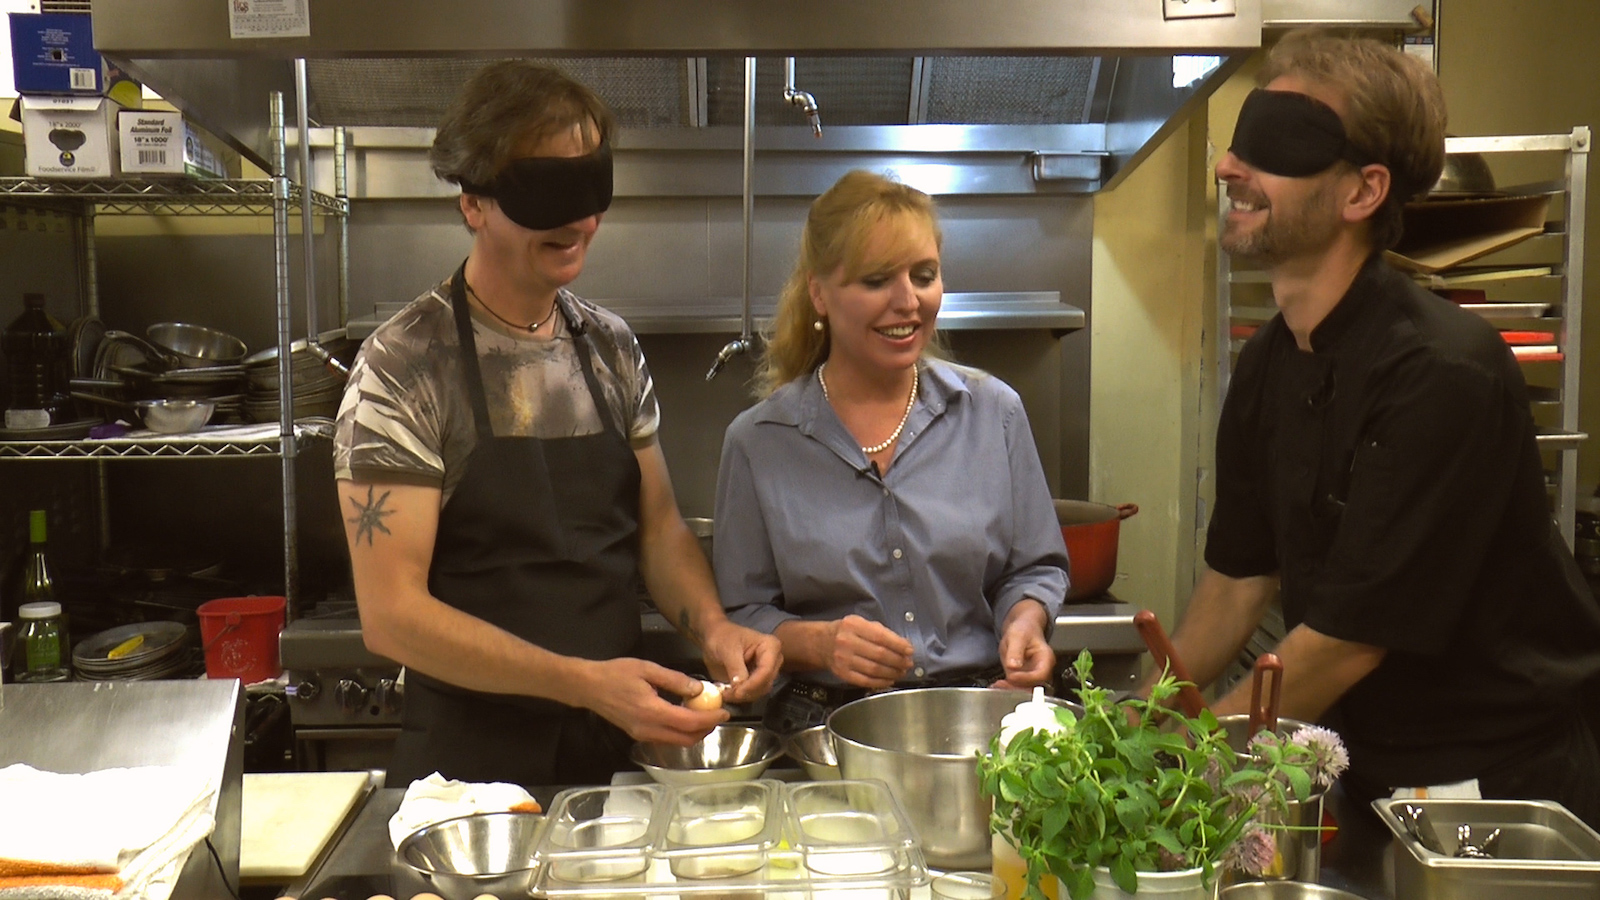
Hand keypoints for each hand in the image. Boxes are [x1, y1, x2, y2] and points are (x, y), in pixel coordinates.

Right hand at [575, 657, 728, 745]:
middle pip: (686, 739)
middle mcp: (647, 729)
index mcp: (652, 711)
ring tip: (704, 714)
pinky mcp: (637, 734)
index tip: (724, 712)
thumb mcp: (648, 669)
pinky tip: (684, 715)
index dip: (710, 720)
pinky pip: (665, 739)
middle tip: (717, 715)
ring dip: (694, 732)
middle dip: (706, 730)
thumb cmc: (616, 673)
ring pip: (676, 742)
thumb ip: (675, 680)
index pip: (689, 722)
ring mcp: (641, 735)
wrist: (588, 686)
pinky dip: (680, 732)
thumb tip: (698, 689)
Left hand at [697, 619, 782, 703]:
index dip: (752, 684)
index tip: (736, 692)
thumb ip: (735, 667)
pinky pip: (753, 693)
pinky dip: (740, 696)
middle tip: (728, 694)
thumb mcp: (728, 649)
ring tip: (725, 693)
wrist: (715, 637)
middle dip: (746, 691)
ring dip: (742, 696)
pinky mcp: (757, 680)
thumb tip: (739, 686)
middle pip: (765, 683)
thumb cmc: (722, 637)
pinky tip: (728, 693)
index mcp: (770, 646)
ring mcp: (766, 671)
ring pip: (760, 691)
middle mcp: (773, 660)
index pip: (766, 670)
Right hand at [828, 614, 913, 688]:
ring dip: (892, 672)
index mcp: (854, 625)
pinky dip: (880, 682)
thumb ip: (881, 632)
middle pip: (879, 654)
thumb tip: (904, 645)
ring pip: (874, 669)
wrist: (821, 643)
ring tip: (901, 672)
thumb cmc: (847, 632)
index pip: (881, 637)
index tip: (910, 650)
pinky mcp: (842, 674)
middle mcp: (847, 642)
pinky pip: (865, 680)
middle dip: (898, 660)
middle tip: (908, 664)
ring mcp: (843, 659)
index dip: (898, 645)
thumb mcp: (861, 623)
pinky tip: (890, 679)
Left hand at [990, 600, 1055, 689]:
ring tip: (997, 685)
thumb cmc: (1024, 629)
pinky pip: (1016, 686)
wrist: (1021, 628)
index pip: (1040, 674)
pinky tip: (997, 685)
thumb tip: (1013, 666)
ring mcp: (1032, 674)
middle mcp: (1041, 669)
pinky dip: (1007, 687)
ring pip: (1024, 689)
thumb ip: (1016, 651)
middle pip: (1033, 685)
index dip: (1027, 678)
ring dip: (1011, 689)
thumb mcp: (1018, 636)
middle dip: (1017, 687)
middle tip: (1001, 684)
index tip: (1012, 676)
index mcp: (1046, 658)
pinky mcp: (1022, 677)